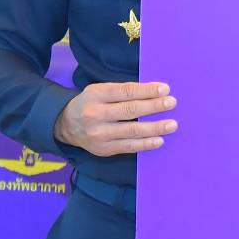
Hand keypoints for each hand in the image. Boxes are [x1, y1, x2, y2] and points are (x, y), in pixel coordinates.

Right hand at [53, 82, 176, 156]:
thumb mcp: (100, 91)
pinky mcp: (104, 149)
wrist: (67, 126)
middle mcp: (96, 115)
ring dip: (154, 128)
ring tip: (172, 124)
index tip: (165, 89)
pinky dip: (145, 144)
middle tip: (172, 103)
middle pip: (130, 111)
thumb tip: (155, 92)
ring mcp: (99, 134)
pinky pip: (128, 146)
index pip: (125, 92)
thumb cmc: (91, 103)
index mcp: (96, 95)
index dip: (146, 90)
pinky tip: (159, 140)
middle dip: (153, 107)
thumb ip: (123, 91)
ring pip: (131, 131)